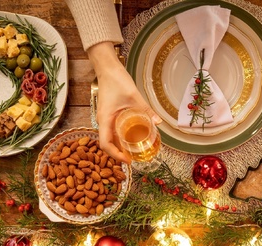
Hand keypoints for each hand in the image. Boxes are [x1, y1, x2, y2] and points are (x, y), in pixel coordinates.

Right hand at [87, 42, 160, 162]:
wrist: (107, 68)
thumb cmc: (117, 80)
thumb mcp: (134, 96)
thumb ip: (146, 110)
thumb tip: (158, 123)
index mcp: (105, 119)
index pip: (105, 144)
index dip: (115, 155)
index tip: (128, 160)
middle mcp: (102, 121)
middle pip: (107, 144)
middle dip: (119, 154)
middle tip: (134, 159)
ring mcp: (105, 119)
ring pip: (110, 138)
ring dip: (119, 147)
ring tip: (134, 152)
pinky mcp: (108, 115)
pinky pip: (112, 131)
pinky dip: (120, 138)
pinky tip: (131, 138)